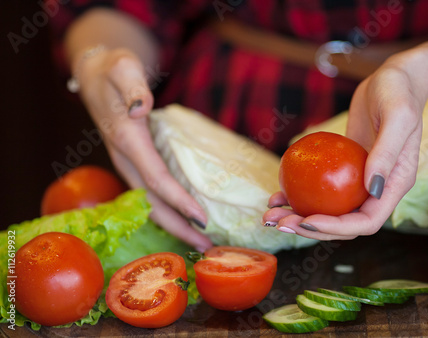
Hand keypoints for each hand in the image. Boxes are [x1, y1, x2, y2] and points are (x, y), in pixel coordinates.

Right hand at [76, 47, 212, 250]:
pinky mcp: (134, 162)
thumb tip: (139, 109)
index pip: (156, 178)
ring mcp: (128, 163)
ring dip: (174, 223)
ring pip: (150, 202)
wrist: (94, 75)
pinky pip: (152, 192)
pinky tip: (186, 217)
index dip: (178, 200)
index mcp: (127, 140)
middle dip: (178, 226)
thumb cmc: (113, 70)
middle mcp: (125, 158)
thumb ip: (132, 87)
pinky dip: (169, 209)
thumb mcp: (122, 67)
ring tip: (200, 239)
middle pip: (152, 202)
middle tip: (206, 244)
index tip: (202, 218)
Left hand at [263, 55, 427, 239]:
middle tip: (279, 222)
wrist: (394, 78)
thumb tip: (372, 188)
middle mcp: (378, 190)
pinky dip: (300, 194)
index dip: (337, 228)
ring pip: (329, 209)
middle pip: (343, 223)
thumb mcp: (398, 117)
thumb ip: (387, 153)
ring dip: (299, 216)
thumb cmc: (399, 93)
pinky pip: (322, 188)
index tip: (307, 221)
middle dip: (310, 228)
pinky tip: (278, 192)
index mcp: (394, 186)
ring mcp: (360, 181)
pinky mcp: (345, 170)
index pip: (366, 221)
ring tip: (271, 214)